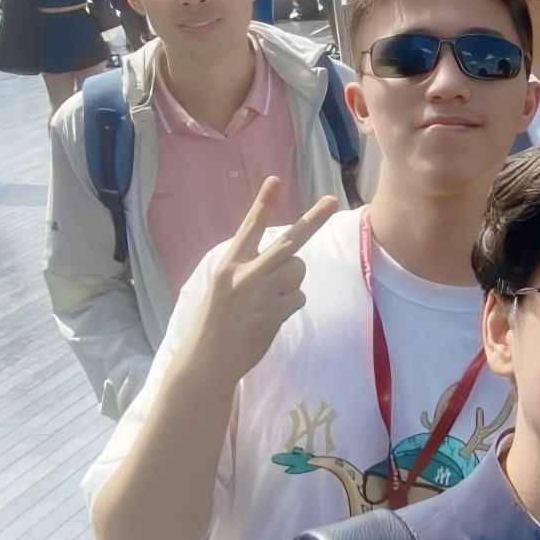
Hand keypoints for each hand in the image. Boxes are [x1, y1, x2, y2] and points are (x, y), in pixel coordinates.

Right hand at [182, 179, 336, 384]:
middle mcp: (245, 273)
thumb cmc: (217, 321)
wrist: (208, 359)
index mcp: (229, 264)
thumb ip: (250, 269)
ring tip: (270, 300)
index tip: (275, 181)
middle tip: (332, 201)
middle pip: (289, 241)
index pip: (250, 227)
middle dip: (313, 220)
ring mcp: (260, 292)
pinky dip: (291, 304)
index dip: (263, 204)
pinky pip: (299, 297)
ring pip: (298, 270)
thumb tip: (287, 258)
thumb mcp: (224, 286)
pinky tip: (271, 317)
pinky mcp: (273, 312)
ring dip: (292, 283)